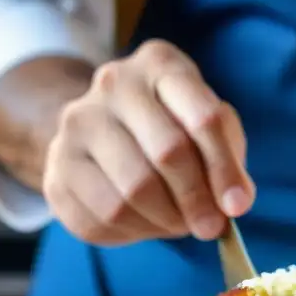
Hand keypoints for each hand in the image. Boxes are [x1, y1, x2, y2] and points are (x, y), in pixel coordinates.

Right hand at [44, 40, 254, 245]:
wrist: (98, 131)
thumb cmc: (168, 129)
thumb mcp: (205, 127)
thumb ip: (228, 158)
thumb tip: (235, 202)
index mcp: (159, 64)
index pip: (203, 117)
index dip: (224, 169)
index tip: (237, 206)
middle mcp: (113, 83)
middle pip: (168, 152)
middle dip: (196, 199)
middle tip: (210, 226)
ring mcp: (78, 123)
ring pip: (133, 190)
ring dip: (166, 219)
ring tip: (177, 222)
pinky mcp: (57, 168)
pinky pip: (103, 217)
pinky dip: (134, 232)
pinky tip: (144, 224)